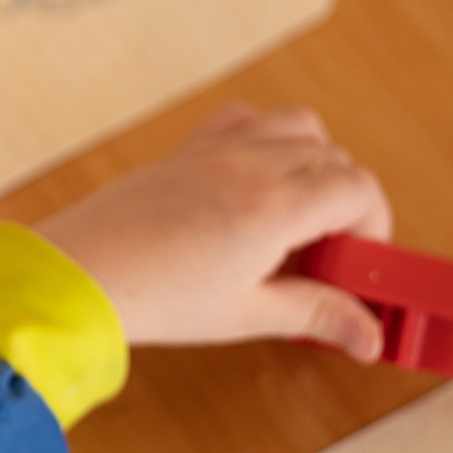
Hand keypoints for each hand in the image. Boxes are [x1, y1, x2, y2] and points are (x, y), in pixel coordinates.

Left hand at [35, 102, 393, 359]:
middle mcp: (249, 164)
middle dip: (346, 201)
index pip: (359, 188)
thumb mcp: (247, 314)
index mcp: (274, 206)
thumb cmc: (153, 296)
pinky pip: (243, 118)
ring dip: (313, 160)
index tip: (356, 261)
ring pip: (296, 125)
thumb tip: (368, 334)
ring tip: (295, 214)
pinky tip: (252, 182)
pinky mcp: (186, 149)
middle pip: (334, 157)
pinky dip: (263, 136)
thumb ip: (315, 315)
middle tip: (324, 254)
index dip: (373, 224)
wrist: (78, 273)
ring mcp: (215, 149)